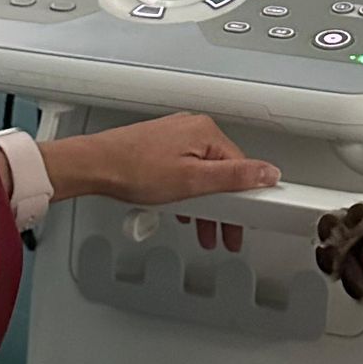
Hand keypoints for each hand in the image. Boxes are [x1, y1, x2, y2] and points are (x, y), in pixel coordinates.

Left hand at [42, 114, 279, 208]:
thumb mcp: (192, 181)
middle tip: (222, 235)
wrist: (94, 165)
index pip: (241, 169)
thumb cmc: (134, 169)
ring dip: (205, 204)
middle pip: (222, 173)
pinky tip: (182, 209)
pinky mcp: (161, 146)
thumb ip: (234, 178)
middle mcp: (192, 128)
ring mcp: (175, 136)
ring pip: (203, 174)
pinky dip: (188, 193)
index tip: (241, 224)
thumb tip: (268, 172)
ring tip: (201, 229)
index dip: (243, 202)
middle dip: (224, 208)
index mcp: (206, 132)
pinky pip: (186, 171)